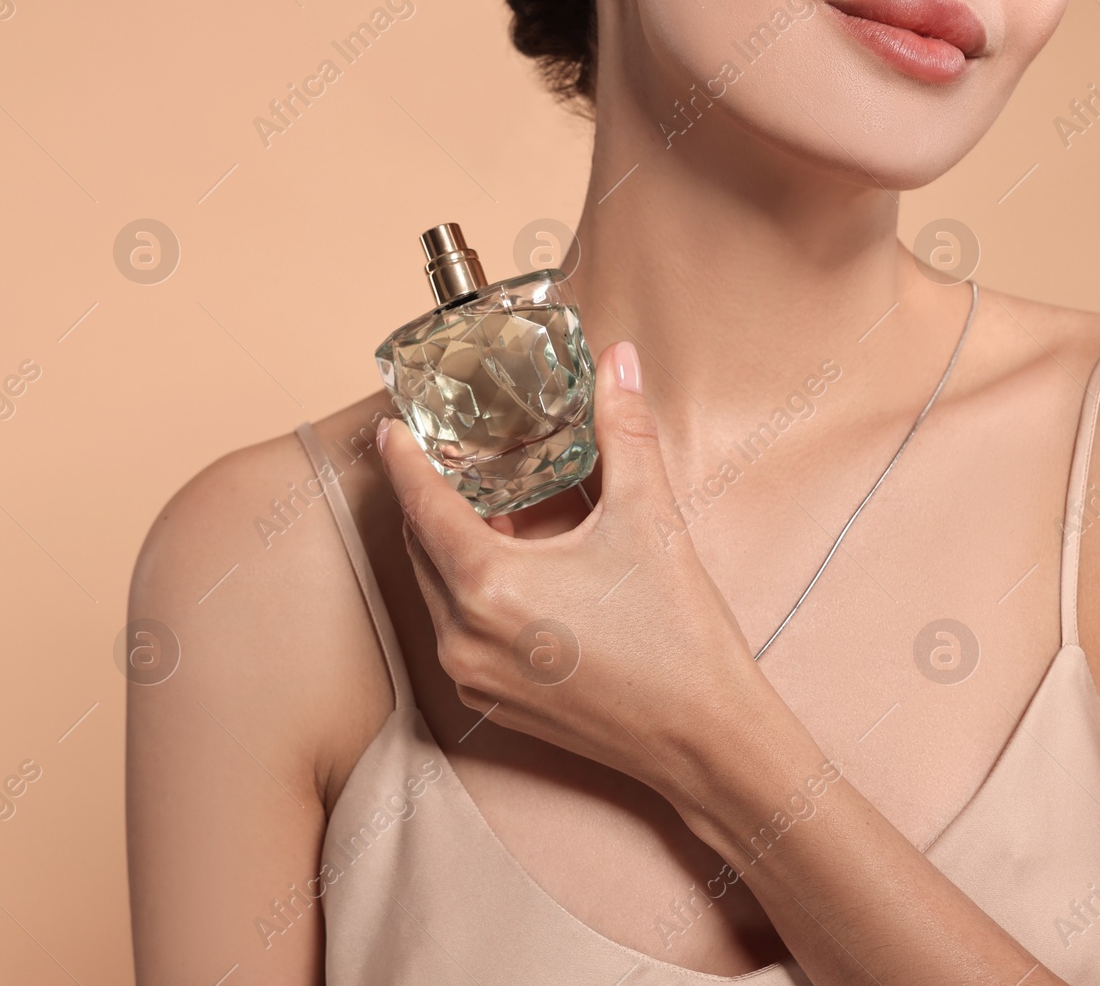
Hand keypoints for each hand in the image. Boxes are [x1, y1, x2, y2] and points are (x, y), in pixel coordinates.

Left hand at [378, 341, 771, 804]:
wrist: (705, 738)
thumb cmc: (677, 634)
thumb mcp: (650, 519)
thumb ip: (624, 431)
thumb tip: (619, 362)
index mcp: (487, 585)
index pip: (421, 505)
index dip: (405, 460)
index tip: (395, 428)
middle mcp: (463, 636)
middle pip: (423, 547)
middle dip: (433, 499)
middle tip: (455, 458)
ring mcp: (474, 677)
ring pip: (440, 591)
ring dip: (457, 547)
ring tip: (501, 509)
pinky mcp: (493, 704)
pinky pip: (462, 631)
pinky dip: (476, 593)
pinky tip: (525, 570)